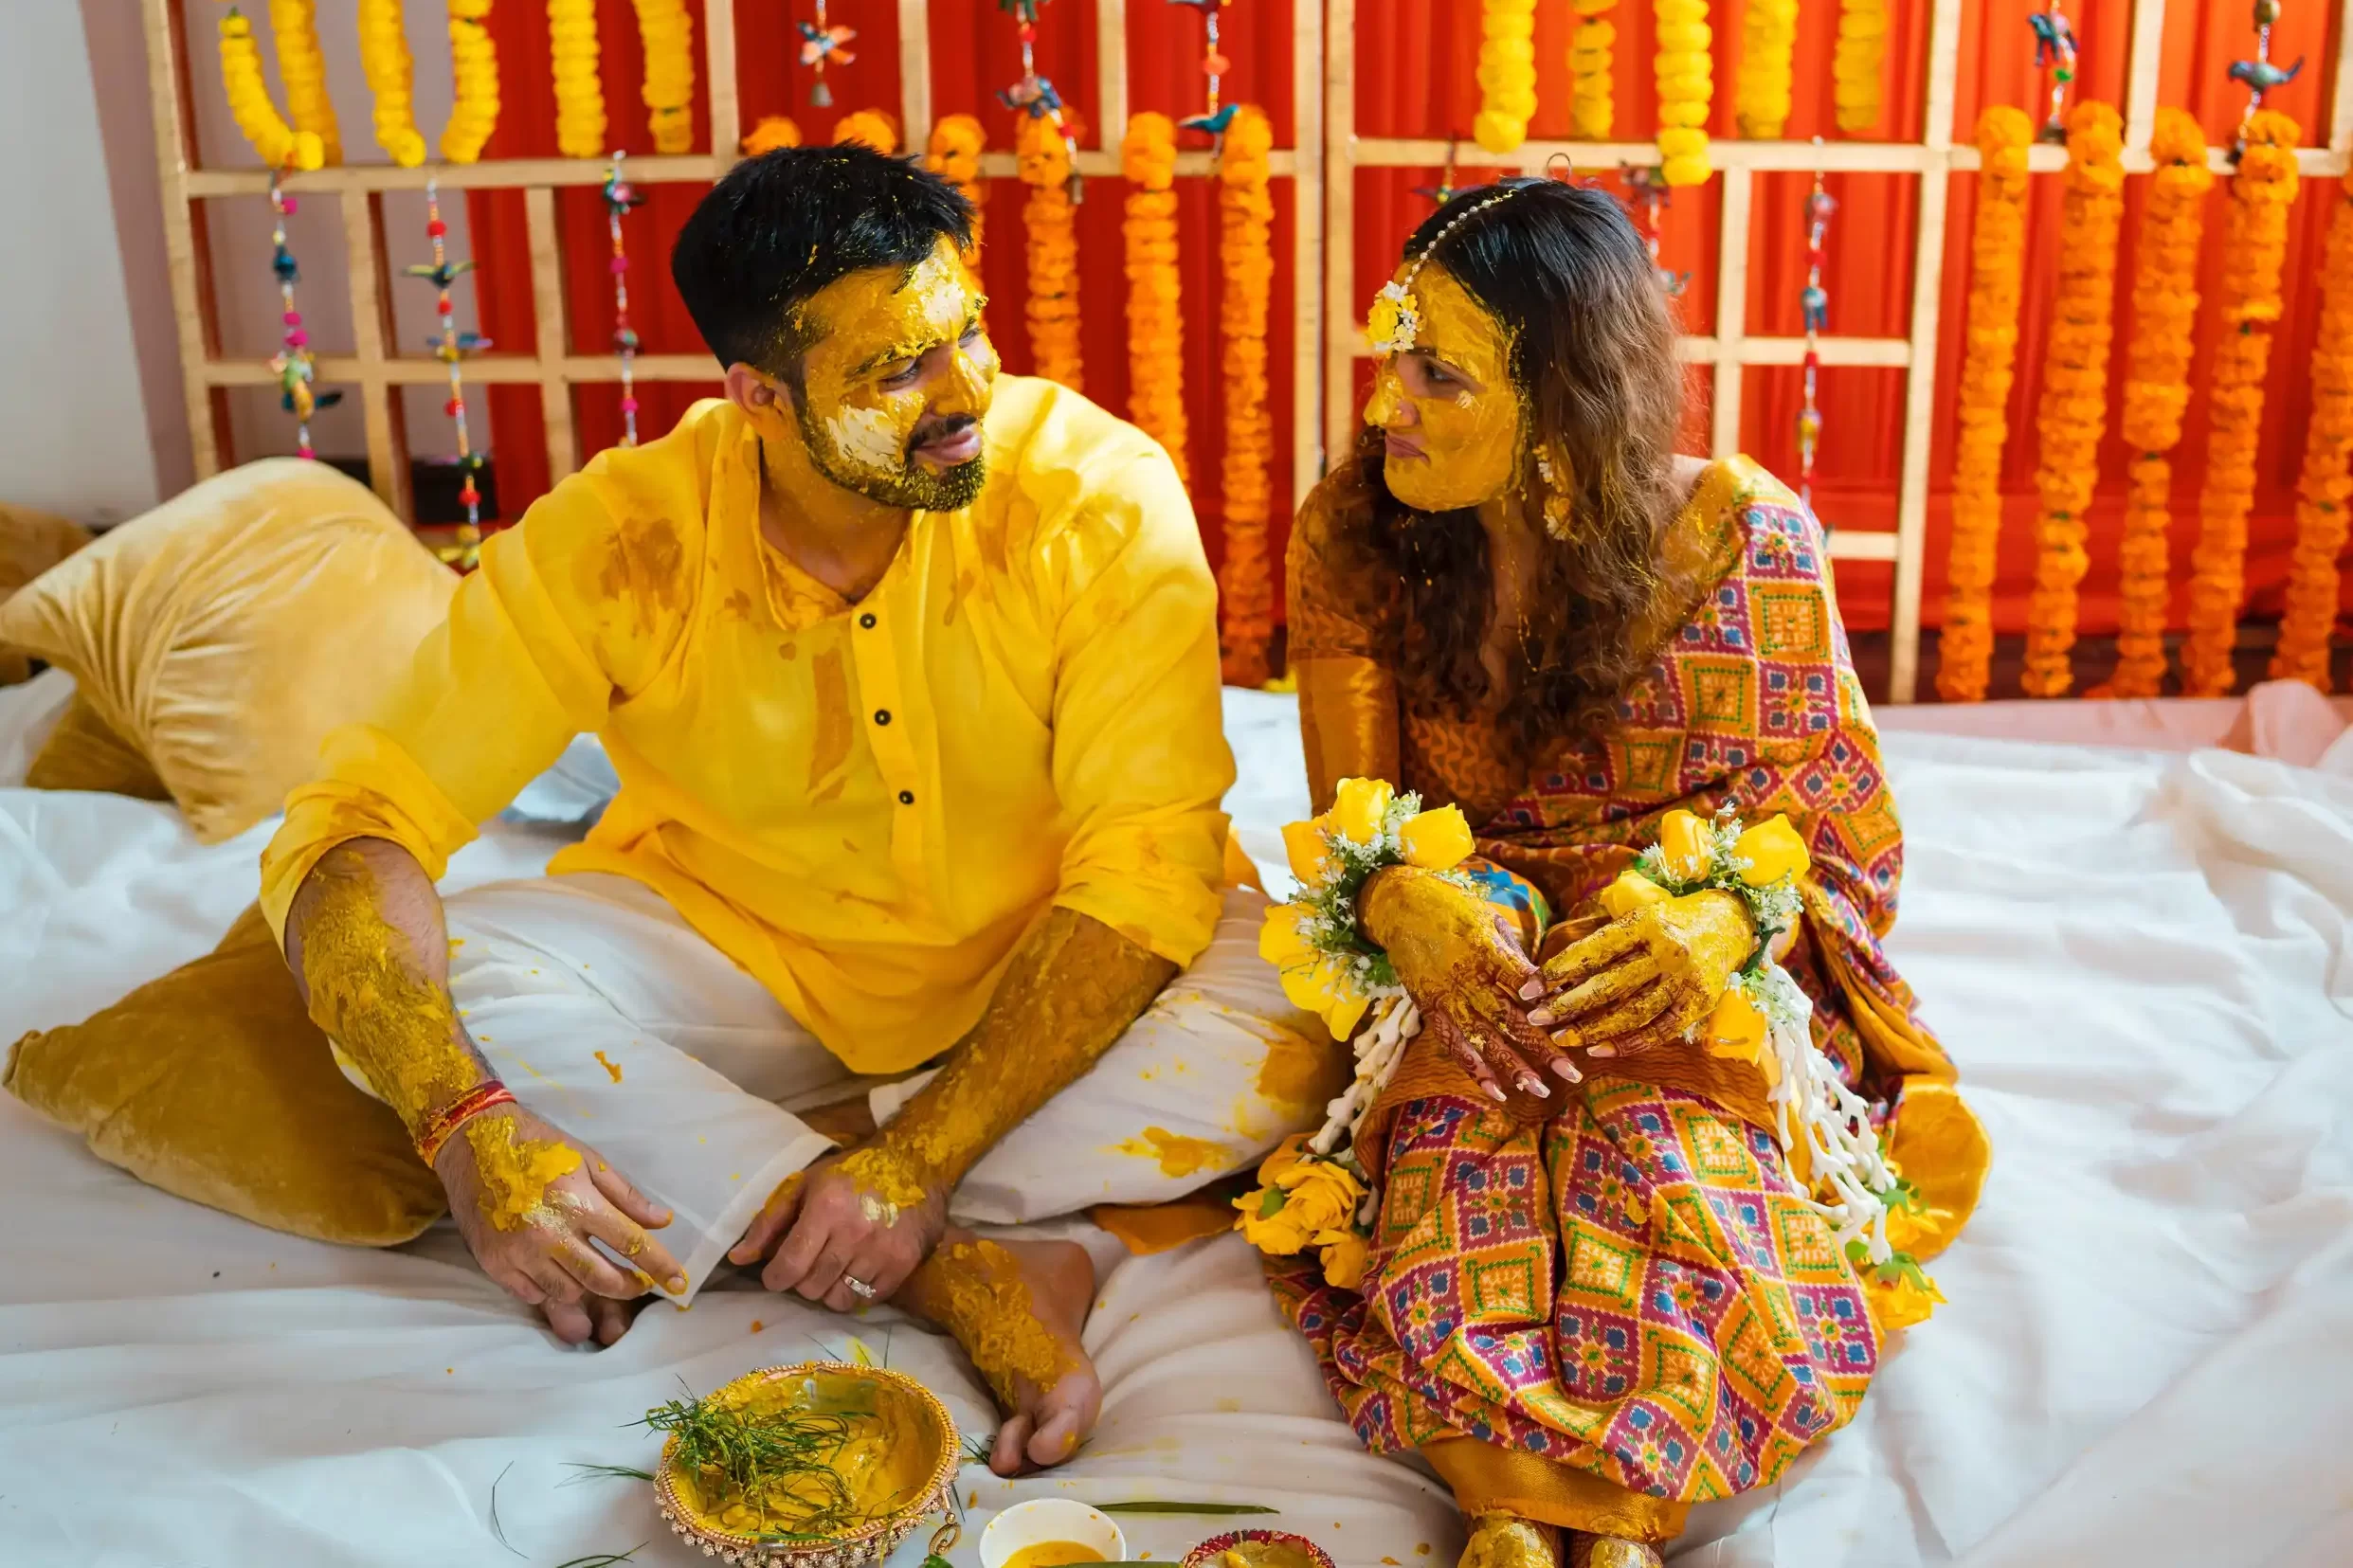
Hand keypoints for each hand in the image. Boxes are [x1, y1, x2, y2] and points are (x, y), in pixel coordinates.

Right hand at [433, 1104, 684, 1345]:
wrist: (472, 1141)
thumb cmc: (538, 1145)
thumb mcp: (589, 1160)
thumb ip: (625, 1195)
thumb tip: (661, 1222)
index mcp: (577, 1202)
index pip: (631, 1244)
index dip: (660, 1266)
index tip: (680, 1283)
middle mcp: (549, 1233)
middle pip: (602, 1280)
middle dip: (628, 1287)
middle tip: (639, 1284)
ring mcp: (518, 1253)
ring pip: (567, 1293)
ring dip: (587, 1289)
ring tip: (594, 1272)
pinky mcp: (494, 1264)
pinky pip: (532, 1295)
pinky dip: (549, 1289)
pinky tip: (555, 1271)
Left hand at [727, 1150, 948, 1311]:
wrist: (914, 1164)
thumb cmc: (852, 1172)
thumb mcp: (805, 1184)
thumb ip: (769, 1221)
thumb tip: (738, 1258)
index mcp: (826, 1209)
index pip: (789, 1266)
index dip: (775, 1277)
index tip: (776, 1273)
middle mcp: (854, 1233)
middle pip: (811, 1287)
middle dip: (801, 1281)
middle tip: (808, 1263)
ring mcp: (881, 1252)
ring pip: (837, 1299)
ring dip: (828, 1289)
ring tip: (832, 1269)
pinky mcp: (903, 1265)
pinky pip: (866, 1301)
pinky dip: (854, 1293)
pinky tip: (854, 1272)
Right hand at [1358, 866, 1579, 1103]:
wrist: (1401, 907)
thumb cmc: (1454, 908)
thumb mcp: (1490, 919)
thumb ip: (1515, 954)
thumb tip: (1547, 984)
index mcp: (1487, 950)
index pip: (1522, 980)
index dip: (1544, 1001)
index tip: (1567, 1020)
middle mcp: (1468, 978)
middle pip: (1510, 1019)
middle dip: (1542, 1048)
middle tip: (1570, 1074)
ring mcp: (1448, 997)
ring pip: (1484, 1039)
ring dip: (1512, 1066)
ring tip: (1538, 1089)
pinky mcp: (1431, 1009)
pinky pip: (1454, 1045)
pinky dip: (1475, 1069)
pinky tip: (1496, 1090)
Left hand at [1524, 889, 1754, 1057]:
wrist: (1730, 922)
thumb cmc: (1670, 920)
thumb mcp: (1639, 915)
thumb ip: (1605, 941)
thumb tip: (1555, 974)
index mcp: (1647, 922)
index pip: (1594, 950)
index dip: (1558, 970)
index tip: (1529, 987)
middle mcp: (1668, 950)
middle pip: (1609, 984)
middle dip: (1567, 1004)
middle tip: (1535, 1018)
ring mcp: (1685, 979)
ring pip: (1631, 1012)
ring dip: (1592, 1029)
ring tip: (1561, 1038)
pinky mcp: (1699, 1004)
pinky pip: (1658, 1031)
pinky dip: (1627, 1044)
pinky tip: (1598, 1050)